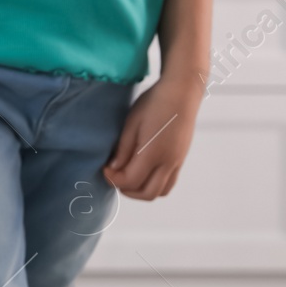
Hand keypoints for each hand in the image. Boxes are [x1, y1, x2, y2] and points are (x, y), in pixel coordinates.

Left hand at [102, 75, 203, 200]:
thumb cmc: (153, 104)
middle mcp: (169, 162)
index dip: (114, 179)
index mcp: (153, 153)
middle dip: (127, 190)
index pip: (130, 181)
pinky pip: (169, 182)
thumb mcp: (131, 124)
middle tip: (114, 176)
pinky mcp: (182, 158)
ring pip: (161, 191)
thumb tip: (113, 170)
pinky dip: (154, 184)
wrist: (181, 93)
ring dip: (142, 190)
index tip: (104, 168)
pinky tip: (142, 170)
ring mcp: (178, 162)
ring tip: (128, 175)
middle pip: (147, 194)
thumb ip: (123, 149)